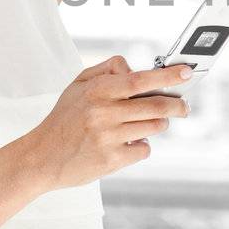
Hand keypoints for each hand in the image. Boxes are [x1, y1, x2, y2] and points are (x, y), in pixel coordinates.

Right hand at [22, 56, 190, 190]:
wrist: (41, 157)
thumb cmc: (64, 119)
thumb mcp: (77, 85)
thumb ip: (107, 70)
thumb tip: (135, 68)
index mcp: (97, 91)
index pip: (140, 79)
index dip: (167, 76)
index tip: (186, 73)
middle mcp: (103, 113)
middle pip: (156, 105)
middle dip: (177, 105)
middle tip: (184, 106)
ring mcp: (108, 138)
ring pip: (154, 127)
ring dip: (157, 124)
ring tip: (144, 124)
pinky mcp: (112, 160)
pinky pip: (143, 149)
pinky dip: (141, 146)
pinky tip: (127, 143)